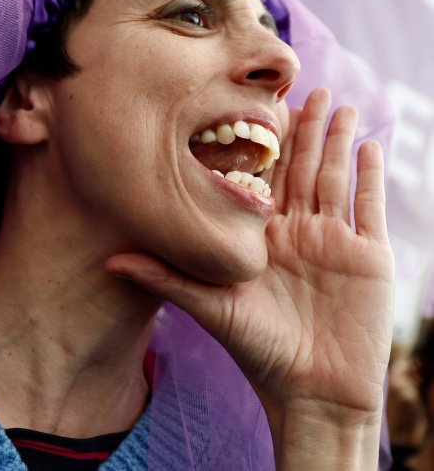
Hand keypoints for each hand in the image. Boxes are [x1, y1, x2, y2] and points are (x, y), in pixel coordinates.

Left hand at [106, 88, 393, 467]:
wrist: (311, 391)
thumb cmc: (256, 351)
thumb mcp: (209, 306)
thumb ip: (165, 277)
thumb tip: (109, 261)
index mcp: (259, 237)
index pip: (259, 179)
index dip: (257, 144)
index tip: (246, 105)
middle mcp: (295, 232)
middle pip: (299, 168)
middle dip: (301, 129)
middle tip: (298, 86)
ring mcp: (333, 241)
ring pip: (334, 177)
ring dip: (335, 140)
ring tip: (332, 101)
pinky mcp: (368, 256)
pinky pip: (368, 207)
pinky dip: (369, 176)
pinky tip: (367, 144)